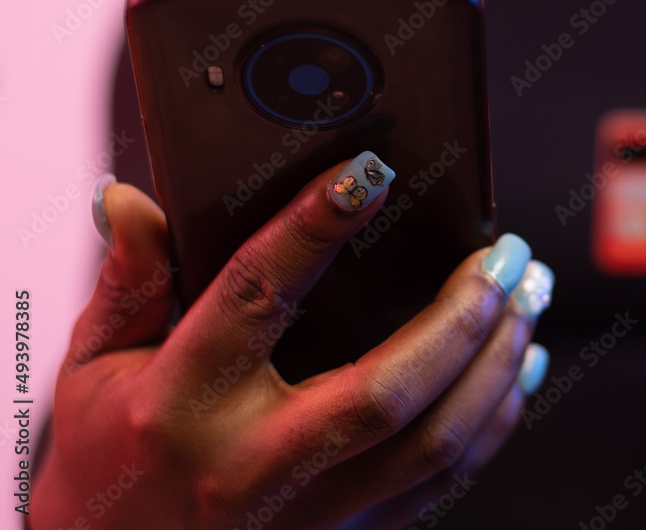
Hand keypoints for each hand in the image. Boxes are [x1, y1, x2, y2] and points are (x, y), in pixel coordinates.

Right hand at [33, 155, 553, 529]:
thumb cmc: (106, 459)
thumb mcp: (93, 368)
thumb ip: (127, 283)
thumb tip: (134, 200)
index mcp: (181, 402)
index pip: (258, 296)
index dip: (315, 228)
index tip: (369, 172)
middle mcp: (251, 465)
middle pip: (385, 388)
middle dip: (462, 314)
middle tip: (506, 253)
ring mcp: (310, 513)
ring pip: (434, 440)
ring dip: (497, 361)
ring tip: (529, 296)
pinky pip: (443, 480)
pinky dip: (495, 417)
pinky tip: (519, 364)